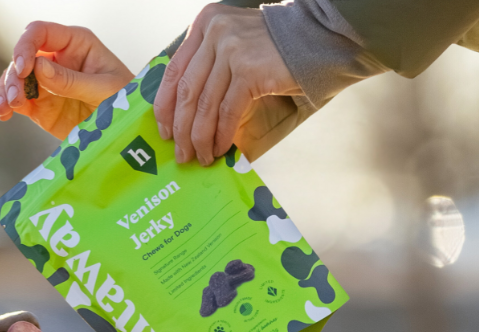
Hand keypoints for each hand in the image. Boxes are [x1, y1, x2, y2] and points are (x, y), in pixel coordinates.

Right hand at [0, 21, 134, 139]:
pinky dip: (5, 105)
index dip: (26, 46)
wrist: (126, 131)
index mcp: (75, 43)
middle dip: (15, 74)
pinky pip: (16, 100)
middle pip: (22, 56)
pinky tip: (4, 114)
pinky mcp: (39, 104)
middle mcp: (56, 58)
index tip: (24, 68)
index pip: (41, 33)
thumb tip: (39, 68)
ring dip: (6, 90)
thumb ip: (72, 80)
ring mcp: (45, 82)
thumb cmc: (124, 101)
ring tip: (8, 108)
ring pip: (14, 78)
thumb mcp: (104, 89)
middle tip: (17, 97)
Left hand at [154, 4, 301, 165]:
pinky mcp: (249, 70)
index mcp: (205, 23)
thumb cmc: (274, 49)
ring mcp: (232, 50)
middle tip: (181, 153)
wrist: (319, 39)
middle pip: (187, 91)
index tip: (164, 130)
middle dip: (181, 129)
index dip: (165, 106)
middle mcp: (215, 33)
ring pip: (205, 105)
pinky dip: (221, 134)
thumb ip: (208, 64)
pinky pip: (227, 111)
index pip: (174, 71)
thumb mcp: (233, 44)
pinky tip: (220, 148)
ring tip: (201, 156)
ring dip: (200, 137)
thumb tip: (182, 111)